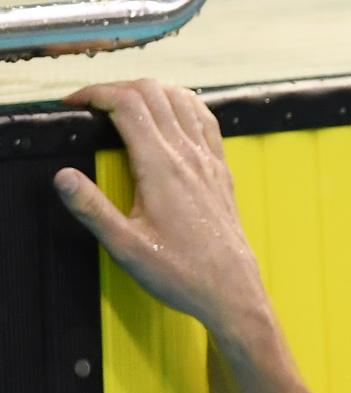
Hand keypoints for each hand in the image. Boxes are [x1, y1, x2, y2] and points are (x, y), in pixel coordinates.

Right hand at [54, 79, 263, 332]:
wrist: (231, 290)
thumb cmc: (182, 274)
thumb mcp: (125, 248)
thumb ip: (92, 209)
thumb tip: (63, 177)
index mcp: (161, 168)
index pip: (126, 104)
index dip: (94, 94)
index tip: (73, 104)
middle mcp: (189, 156)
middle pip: (152, 92)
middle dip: (116, 87)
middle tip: (92, 105)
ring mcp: (209, 161)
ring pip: (182, 99)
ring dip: (150, 91)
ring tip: (125, 105)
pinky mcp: (222, 171)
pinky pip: (206, 120)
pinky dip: (183, 105)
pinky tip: (171, 116)